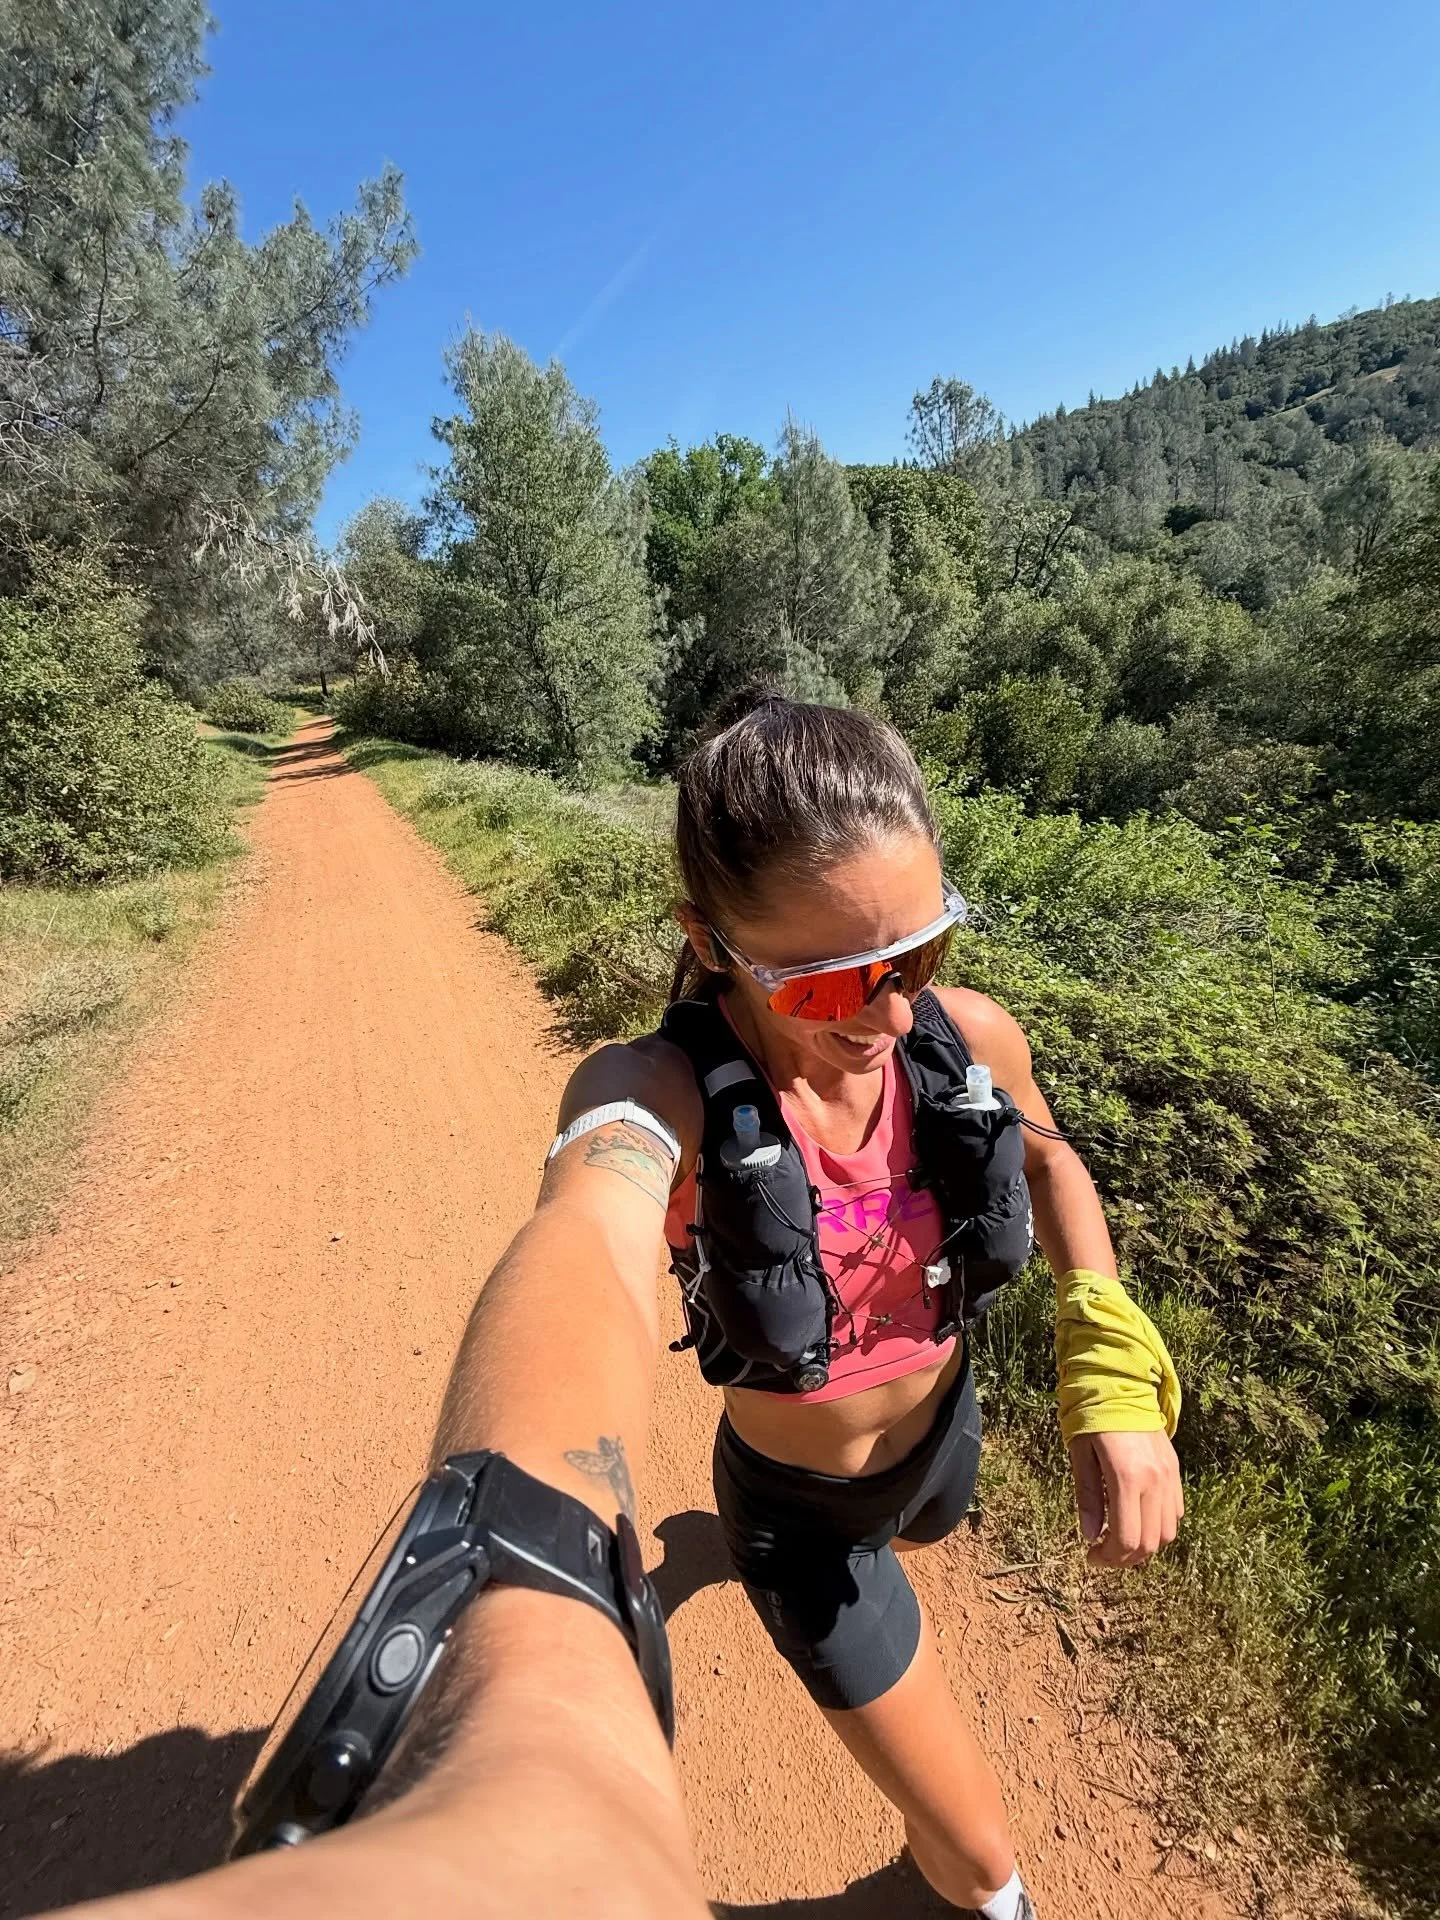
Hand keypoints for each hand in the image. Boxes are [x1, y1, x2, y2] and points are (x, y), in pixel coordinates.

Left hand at [1067, 1428, 1182, 1567]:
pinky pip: (1176, 1512)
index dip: (1109, 1557)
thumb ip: (1088, 1497)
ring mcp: (1169, 1477)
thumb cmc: (1092, 1417)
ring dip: (1145, 1545)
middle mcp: (1155, 1481)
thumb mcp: (1080, 1455)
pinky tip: (1138, 1518)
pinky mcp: (1175, 1470)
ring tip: (1120, 1539)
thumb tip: (1089, 1536)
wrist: (1122, 1384)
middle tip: (1103, 1553)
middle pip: (1150, 1543)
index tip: (1091, 1556)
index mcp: (1127, 1478)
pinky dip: (1160, 1526)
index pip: (1127, 1539)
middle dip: (1126, 1558)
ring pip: (1168, 1532)